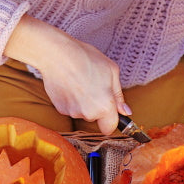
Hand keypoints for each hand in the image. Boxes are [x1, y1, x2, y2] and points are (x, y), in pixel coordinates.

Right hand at [4, 15, 129, 132]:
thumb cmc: (86, 58)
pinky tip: (70, 84)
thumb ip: (119, 94)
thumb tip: (125, 111)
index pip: (109, 128)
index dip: (110, 120)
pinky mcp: (60, 108)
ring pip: (82, 112)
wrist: (57, 55)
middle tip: (93, 86)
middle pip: (95, 118)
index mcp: (105, 106)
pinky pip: (70, 108)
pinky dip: (71, 100)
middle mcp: (88, 114)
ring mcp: (72, 112)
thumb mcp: (111, 71)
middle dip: (96, 107)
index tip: (109, 112)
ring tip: (80, 82)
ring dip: (83, 102)